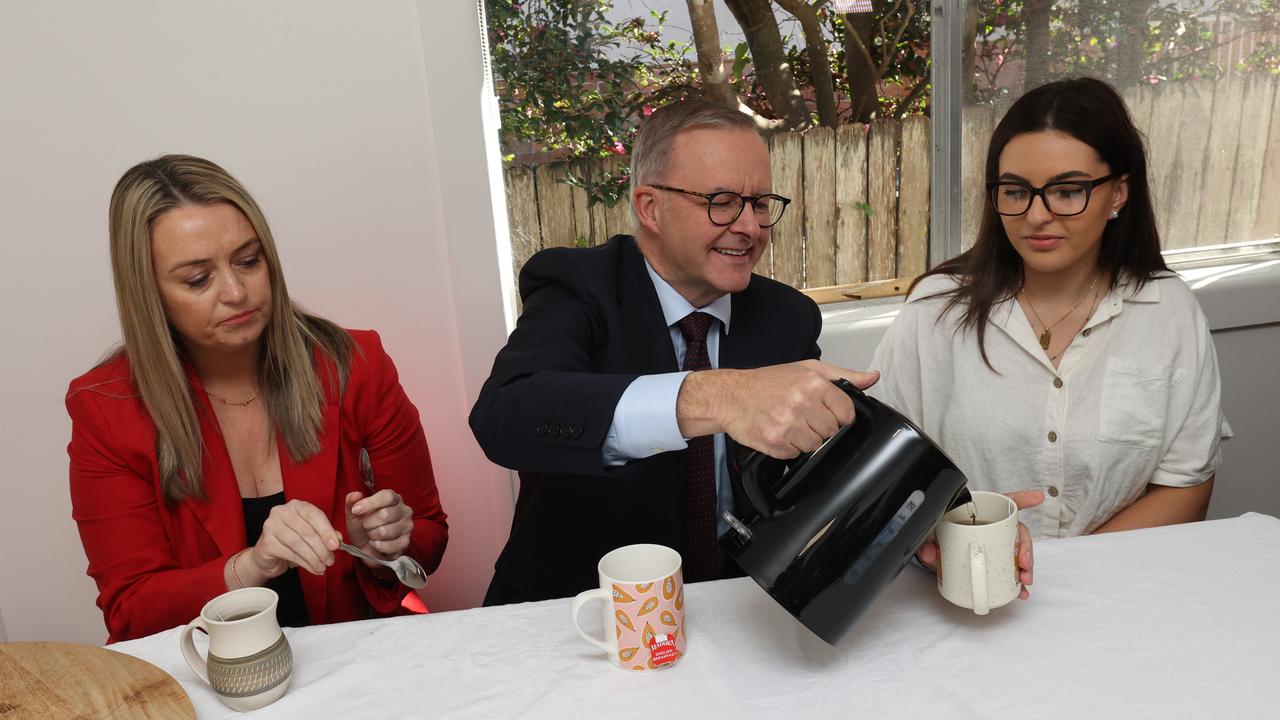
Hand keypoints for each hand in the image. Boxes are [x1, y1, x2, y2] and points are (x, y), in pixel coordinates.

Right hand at [248, 499, 340, 577]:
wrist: (268, 555)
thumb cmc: (292, 541)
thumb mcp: (311, 534)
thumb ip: (324, 534)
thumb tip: (338, 540)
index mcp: (296, 506)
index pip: (314, 515)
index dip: (326, 531)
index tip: (336, 545)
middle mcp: (282, 512)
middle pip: (307, 531)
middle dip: (321, 548)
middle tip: (330, 560)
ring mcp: (271, 526)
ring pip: (298, 543)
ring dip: (313, 558)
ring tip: (322, 566)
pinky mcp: (267, 542)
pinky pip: (289, 553)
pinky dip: (304, 563)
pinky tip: (312, 568)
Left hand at [344, 489, 413, 563]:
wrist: (366, 547)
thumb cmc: (363, 526)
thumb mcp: (353, 513)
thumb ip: (352, 501)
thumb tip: (355, 495)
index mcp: (393, 498)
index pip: (387, 496)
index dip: (370, 503)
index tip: (356, 510)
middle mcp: (404, 510)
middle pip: (385, 514)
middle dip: (369, 523)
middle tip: (365, 525)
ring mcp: (407, 526)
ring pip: (385, 531)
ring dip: (372, 535)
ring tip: (371, 534)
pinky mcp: (405, 542)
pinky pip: (389, 545)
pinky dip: (377, 546)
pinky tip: (376, 543)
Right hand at [702, 360, 879, 458]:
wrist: (731, 396)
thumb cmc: (767, 382)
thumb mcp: (808, 369)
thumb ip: (844, 376)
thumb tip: (872, 378)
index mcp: (814, 384)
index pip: (846, 413)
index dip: (837, 415)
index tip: (824, 411)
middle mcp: (802, 404)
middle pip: (832, 431)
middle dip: (819, 426)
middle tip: (801, 415)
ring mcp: (789, 425)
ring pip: (816, 445)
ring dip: (804, 438)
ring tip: (789, 423)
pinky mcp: (777, 443)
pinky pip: (796, 454)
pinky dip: (789, 447)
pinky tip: (779, 432)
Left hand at [915, 490, 1043, 599]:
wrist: (933, 553)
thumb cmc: (936, 537)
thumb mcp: (929, 536)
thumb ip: (926, 541)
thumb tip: (931, 552)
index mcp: (978, 514)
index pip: (1002, 502)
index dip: (1021, 498)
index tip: (1037, 497)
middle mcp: (991, 527)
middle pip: (1016, 531)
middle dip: (1026, 547)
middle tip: (1024, 563)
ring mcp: (995, 545)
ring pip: (1018, 552)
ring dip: (1026, 566)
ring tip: (1025, 580)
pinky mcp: (994, 561)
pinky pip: (1010, 569)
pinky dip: (1017, 581)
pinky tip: (1021, 590)